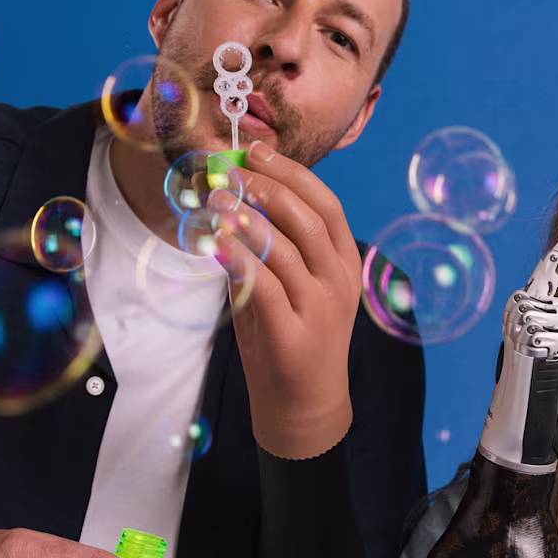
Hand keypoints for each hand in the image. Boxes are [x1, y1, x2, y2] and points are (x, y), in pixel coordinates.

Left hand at [209, 139, 359, 458]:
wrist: (305, 405)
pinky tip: (215, 241)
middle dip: (267, 186)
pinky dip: (238, 258)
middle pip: (307, 219)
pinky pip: (264, 286)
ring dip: (245, 217)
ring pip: (285, 249)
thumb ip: (272, 250)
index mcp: (344, 266)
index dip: (292, 173)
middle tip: (230, 170)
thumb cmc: (292, 339)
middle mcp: (338, 283)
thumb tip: (231, 200)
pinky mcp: (294, 336)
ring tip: (213, 199)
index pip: (327, 205)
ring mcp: (320, 310)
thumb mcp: (292, 288)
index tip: (257, 152)